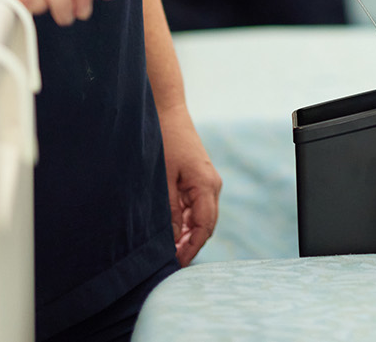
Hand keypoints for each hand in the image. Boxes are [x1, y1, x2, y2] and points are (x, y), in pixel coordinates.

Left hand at [159, 105, 221, 265]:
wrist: (167, 112)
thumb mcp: (163, 180)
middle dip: (190, 244)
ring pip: (201, 216)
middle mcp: (212, 185)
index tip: (177, 263)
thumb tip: (171, 239)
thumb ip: (168, 210)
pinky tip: (170, 228)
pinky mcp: (199, 178)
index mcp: (206, 186)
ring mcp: (207, 181)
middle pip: (206, 224)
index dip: (191, 248)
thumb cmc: (165, 141)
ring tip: (167, 248)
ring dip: (187, 232)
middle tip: (169, 261)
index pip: (204, 227)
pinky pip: (196, 205)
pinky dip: (185, 219)